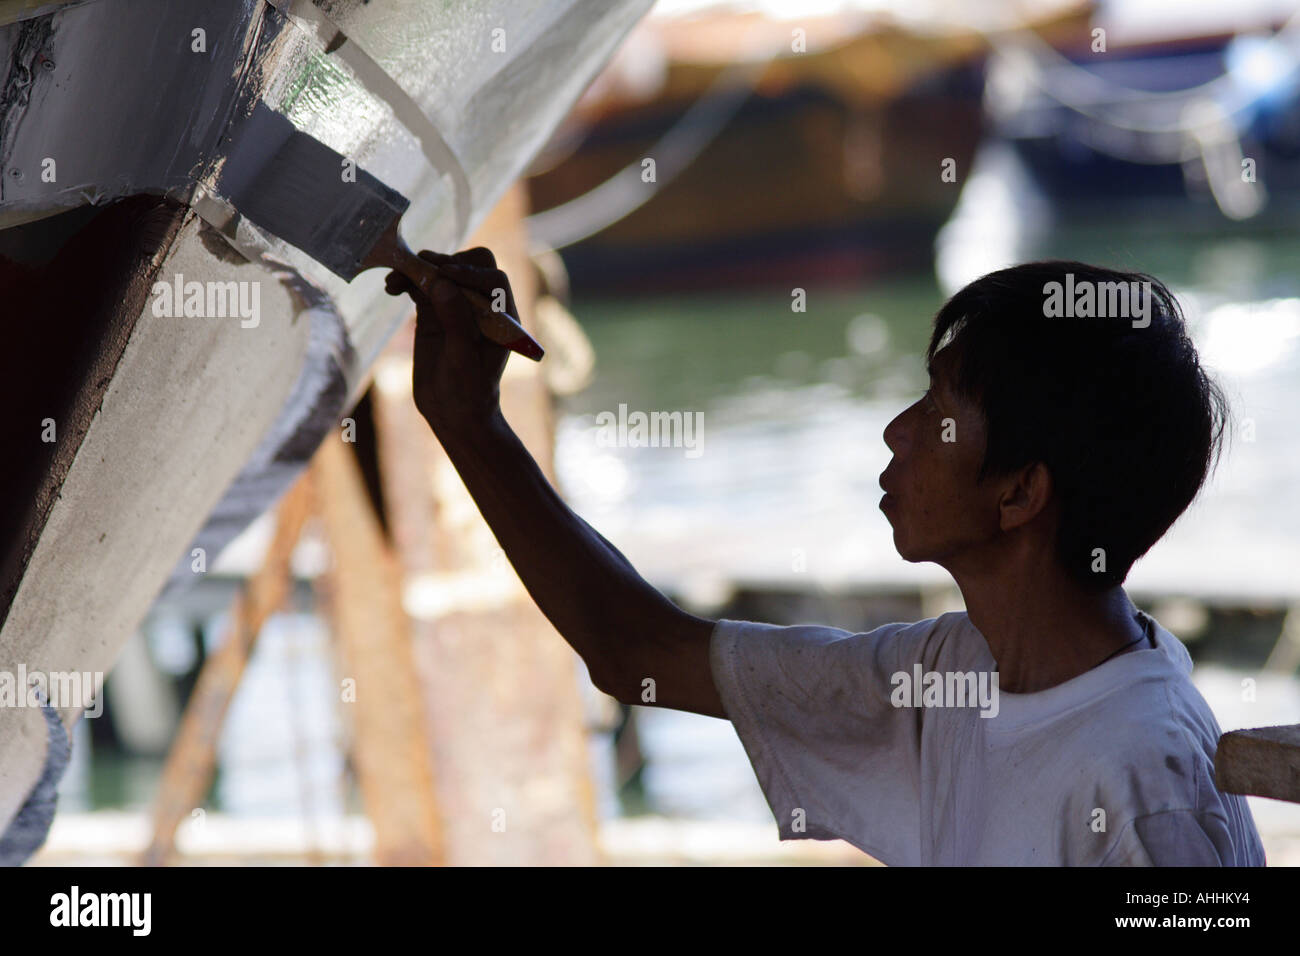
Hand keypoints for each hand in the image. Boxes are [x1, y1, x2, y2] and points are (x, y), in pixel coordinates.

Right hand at [385, 246, 513, 438]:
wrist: (452, 412)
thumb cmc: (467, 392)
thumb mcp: (462, 359)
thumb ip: (456, 321)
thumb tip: (442, 282)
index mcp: (501, 317)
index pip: (492, 279)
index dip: (469, 271)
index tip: (444, 275)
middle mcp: (482, 306)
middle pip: (467, 266)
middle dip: (440, 264)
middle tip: (414, 272)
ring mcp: (458, 307)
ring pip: (441, 273)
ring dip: (418, 271)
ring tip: (393, 281)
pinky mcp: (436, 312)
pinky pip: (423, 287)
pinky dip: (408, 282)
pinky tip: (392, 287)